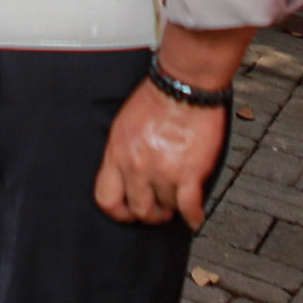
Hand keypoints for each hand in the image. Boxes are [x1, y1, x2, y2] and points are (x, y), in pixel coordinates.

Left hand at [93, 84, 227, 228]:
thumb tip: (124, 173)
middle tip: (159, 210)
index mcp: (118, 153)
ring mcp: (163, 170)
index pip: (106, 198)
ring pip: (166, 207)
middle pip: (138, 209)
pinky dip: (193, 216)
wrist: (184, 85)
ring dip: (172, 207)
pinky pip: (189, 206)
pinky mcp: (189, 172)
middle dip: (150, 214)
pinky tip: (195, 218)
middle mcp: (137, 166)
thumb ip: (122, 152)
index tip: (129, 212)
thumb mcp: (124, 124)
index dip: (118, 212)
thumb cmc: (157, 97)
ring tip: (178, 200)